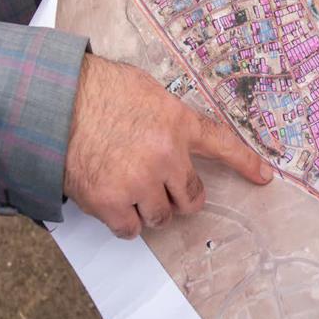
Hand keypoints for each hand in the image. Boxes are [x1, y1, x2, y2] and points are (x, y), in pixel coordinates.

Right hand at [63, 54, 273, 237]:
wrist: (54, 100)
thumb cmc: (96, 89)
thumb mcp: (146, 91)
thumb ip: (168, 116)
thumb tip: (176, 133)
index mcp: (178, 123)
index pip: (222, 145)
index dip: (245, 164)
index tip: (263, 177)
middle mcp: (165, 155)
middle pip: (192, 199)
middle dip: (180, 198)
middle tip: (162, 188)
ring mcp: (139, 181)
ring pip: (161, 217)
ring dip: (149, 209)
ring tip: (129, 188)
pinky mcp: (110, 201)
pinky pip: (130, 229)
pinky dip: (123, 221)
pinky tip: (113, 201)